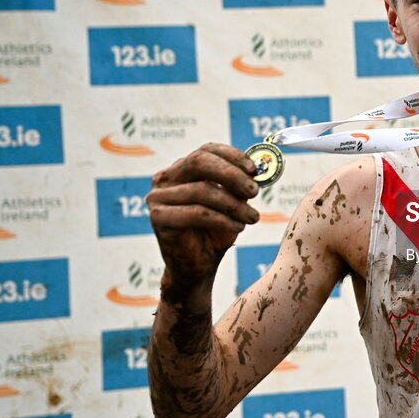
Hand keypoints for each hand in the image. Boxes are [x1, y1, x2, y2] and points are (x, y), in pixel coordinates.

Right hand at [146, 143, 259, 279]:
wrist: (198, 267)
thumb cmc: (215, 232)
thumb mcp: (232, 202)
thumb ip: (240, 184)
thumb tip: (260, 168)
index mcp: (181, 170)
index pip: (206, 150)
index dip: (232, 155)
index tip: (254, 169)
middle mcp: (165, 179)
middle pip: (199, 161)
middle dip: (232, 174)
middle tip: (254, 191)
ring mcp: (157, 197)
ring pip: (202, 190)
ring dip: (234, 204)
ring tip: (252, 217)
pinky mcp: (158, 218)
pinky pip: (197, 212)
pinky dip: (223, 219)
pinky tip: (238, 227)